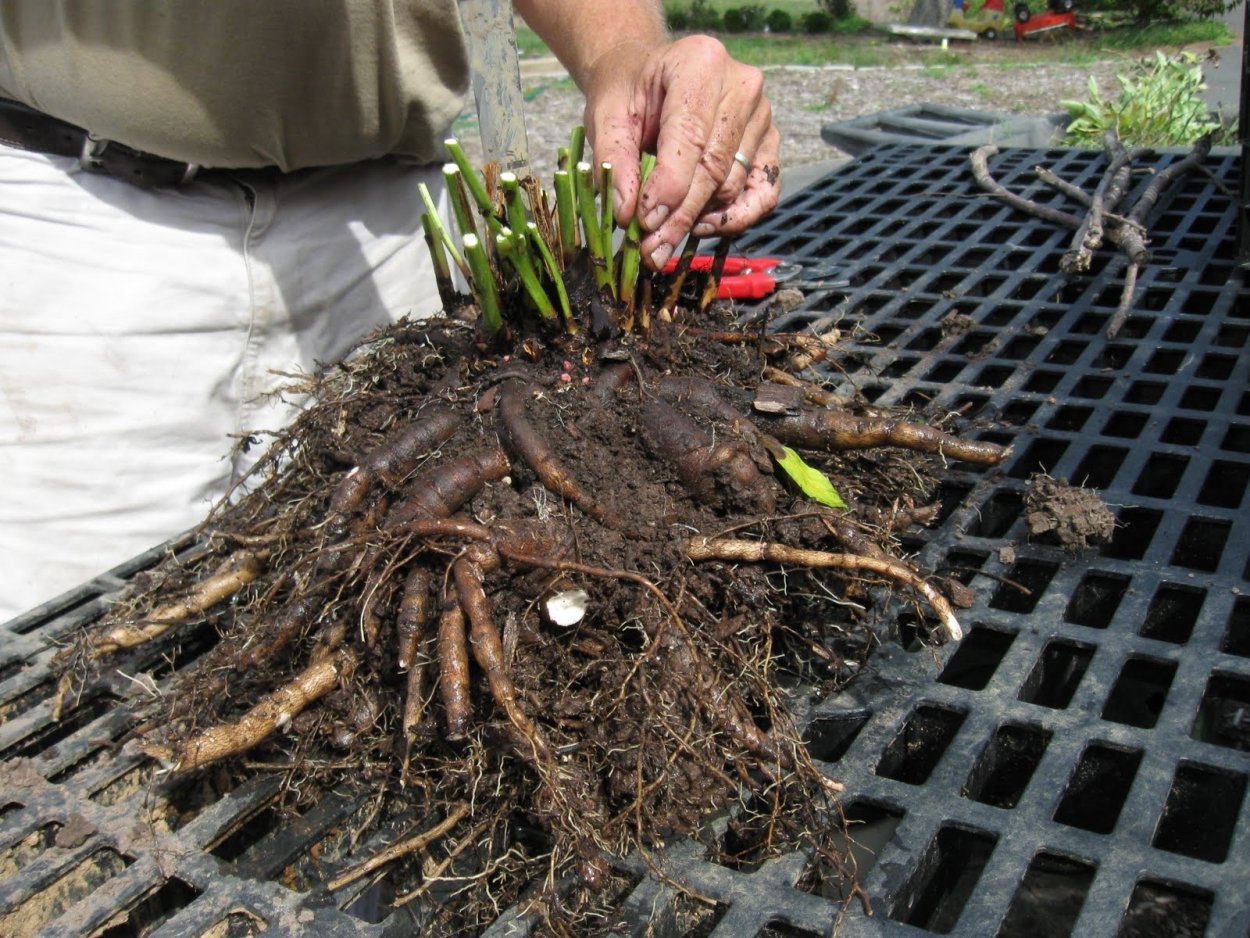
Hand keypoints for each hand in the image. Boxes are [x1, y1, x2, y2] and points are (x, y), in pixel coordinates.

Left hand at [581, 35, 780, 269]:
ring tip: (665, 236)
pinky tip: (702, 226)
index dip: (668, 188)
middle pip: (715, 169)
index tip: (643, 222)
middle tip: (652, 249)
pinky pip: (763, 192)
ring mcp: (762, 115)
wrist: (649, 75)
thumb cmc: (628, 92)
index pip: (691, 140)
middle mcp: (742, 86)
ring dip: (699, 220)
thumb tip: (627, 214)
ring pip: (734, 186)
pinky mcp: (768, 142)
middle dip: (681, 216)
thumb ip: (613, 161)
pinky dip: (735, 217)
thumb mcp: (606, 116)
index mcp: (701, 63)